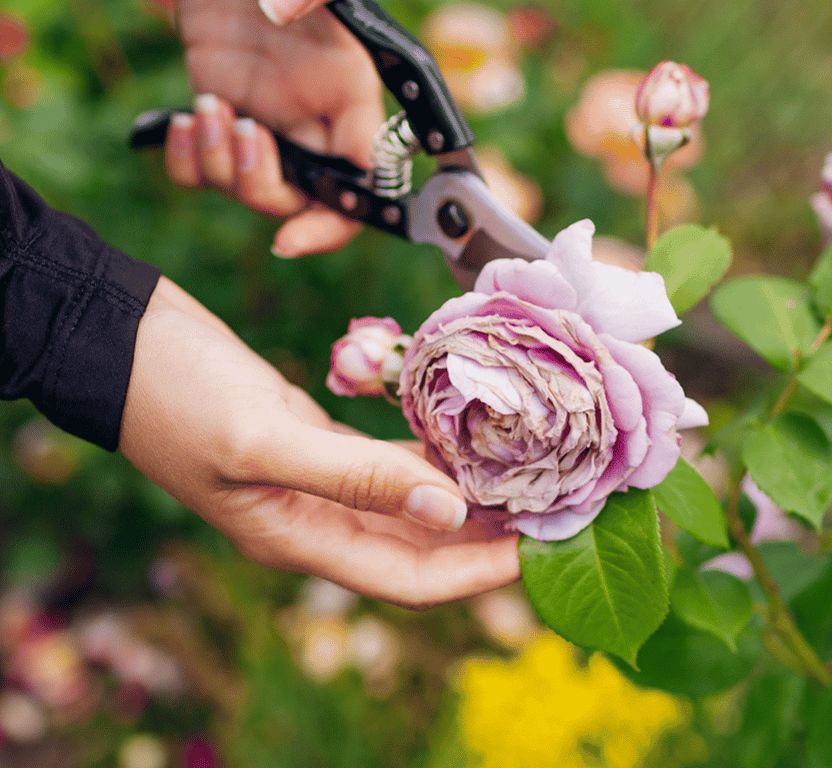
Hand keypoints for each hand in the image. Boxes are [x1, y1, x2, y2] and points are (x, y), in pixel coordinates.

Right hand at [119, 277, 519, 608]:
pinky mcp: (318, 440)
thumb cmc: (176, 393)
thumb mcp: (263, 440)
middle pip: (425, 547)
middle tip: (560, 504)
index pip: (411, 581)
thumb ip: (355, 478)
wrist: (116, 338)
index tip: (544, 547)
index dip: (480, 574)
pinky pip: (392, 457)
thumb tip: (450, 511)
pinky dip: (435, 447)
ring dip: (471, 488)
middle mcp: (318, 521)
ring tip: (538, 467)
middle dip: (492, 534)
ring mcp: (318, 482)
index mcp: (302, 540)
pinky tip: (478, 426)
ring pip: (415, 499)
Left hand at [166, 0, 384, 255]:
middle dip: (262, 186)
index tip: (292, 238)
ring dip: (219, 165)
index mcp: (349, 98)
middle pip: (298, 201)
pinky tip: (183, 123)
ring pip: (245, 190)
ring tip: (208, 107)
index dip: (333, 223)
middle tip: (244, 131)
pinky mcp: (221, 116)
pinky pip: (201, 171)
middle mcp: (311, 122)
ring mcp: (264, 123)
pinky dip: (186, 161)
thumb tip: (278, 15)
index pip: (362, 184)